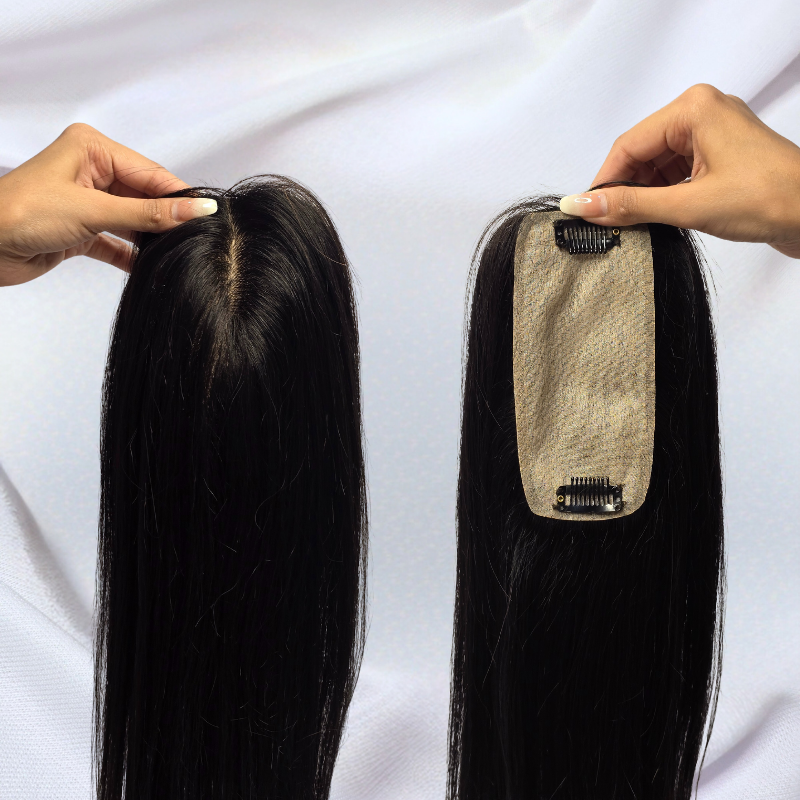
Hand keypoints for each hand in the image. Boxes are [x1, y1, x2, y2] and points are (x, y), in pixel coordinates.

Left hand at [0, 123, 216, 286]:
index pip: (150, 173)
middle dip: (166, 219)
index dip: (179, 196)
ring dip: (151, 238)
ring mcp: (87, 201)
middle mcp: (91, 171)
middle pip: (145, 197)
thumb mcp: (92, 211)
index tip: (207, 216)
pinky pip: (119, 241)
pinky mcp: (82, 230)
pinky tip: (151, 266)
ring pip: (134, 220)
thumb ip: (148, 214)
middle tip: (195, 239)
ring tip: (175, 253)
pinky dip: (133, 255)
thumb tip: (195, 210)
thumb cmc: (19, 213)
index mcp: (92, 149)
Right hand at [559, 84, 799, 257]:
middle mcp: (702, 113)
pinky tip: (660, 218)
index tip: (587, 212)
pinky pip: (678, 172)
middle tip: (610, 224)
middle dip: (625, 189)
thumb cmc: (768, 198)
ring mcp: (714, 134)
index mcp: (693, 109)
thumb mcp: (687, 205)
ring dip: (645, 195)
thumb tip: (582, 206)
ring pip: (659, 165)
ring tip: (636, 225)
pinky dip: (664, 196)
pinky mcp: (722, 156)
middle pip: (642, 153)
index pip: (629, 145)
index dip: (605, 181)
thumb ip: (630, 206)